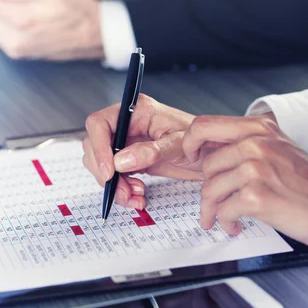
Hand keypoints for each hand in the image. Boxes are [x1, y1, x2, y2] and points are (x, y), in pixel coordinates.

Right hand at [82, 94, 201, 209]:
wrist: (213, 157)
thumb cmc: (203, 143)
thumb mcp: (179, 145)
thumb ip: (150, 151)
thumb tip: (121, 160)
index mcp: (136, 111)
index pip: (99, 124)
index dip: (99, 148)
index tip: (109, 172)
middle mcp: (127, 124)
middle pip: (94, 146)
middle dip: (105, 172)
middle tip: (122, 189)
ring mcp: (126, 143)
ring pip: (101, 164)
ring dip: (114, 185)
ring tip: (135, 194)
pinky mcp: (129, 160)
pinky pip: (113, 177)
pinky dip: (121, 190)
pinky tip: (137, 196)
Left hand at [183, 114, 307, 249]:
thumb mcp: (278, 147)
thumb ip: (246, 143)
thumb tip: (208, 151)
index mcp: (258, 128)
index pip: (203, 125)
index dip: (189, 143)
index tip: (191, 158)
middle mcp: (255, 143)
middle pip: (205, 165)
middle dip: (207, 189)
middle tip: (214, 201)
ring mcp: (255, 169)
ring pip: (210, 190)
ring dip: (212, 210)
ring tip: (224, 218)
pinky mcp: (257, 196)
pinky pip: (222, 210)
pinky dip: (225, 222)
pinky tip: (235, 225)